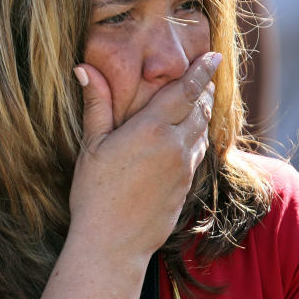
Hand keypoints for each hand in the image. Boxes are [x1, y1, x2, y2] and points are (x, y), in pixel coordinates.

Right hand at [68, 52, 220, 258]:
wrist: (113, 242)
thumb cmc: (94, 194)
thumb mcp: (91, 146)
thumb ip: (96, 105)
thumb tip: (85, 68)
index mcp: (151, 129)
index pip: (185, 90)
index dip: (201, 70)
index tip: (212, 55)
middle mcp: (175, 145)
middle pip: (201, 107)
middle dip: (204, 88)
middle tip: (204, 74)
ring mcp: (185, 167)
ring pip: (203, 130)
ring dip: (203, 112)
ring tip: (198, 100)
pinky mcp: (187, 186)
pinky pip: (199, 152)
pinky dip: (198, 136)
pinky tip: (188, 135)